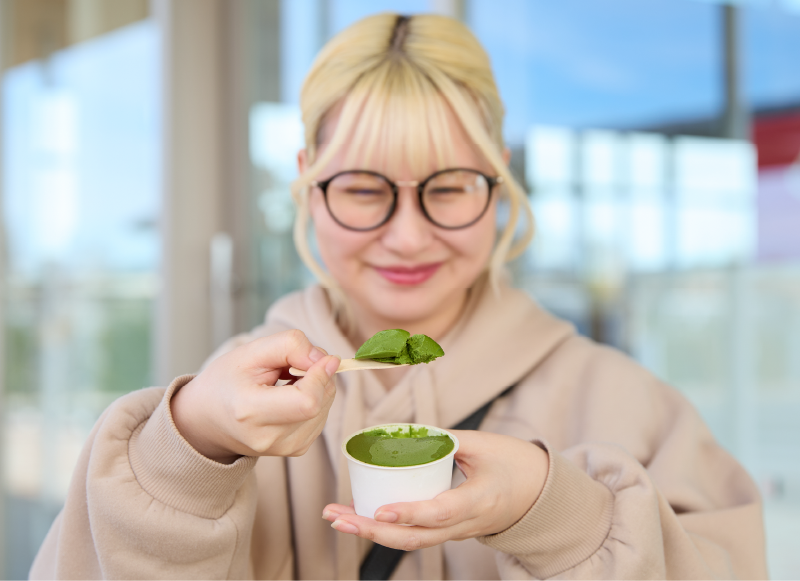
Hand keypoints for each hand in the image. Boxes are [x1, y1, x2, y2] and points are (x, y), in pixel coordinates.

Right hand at [171, 329, 339, 463]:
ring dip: (316, 387)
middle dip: (318, 375)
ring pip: (325, 408)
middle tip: (292, 365)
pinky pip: (321, 417)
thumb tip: (328, 361)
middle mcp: (269, 437)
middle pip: (320, 403)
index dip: (321, 376)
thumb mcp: (251, 352)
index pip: (307, 401)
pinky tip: (290, 396)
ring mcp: (284, 448)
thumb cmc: (226, 381)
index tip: (320, 356)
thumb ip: (291, 346)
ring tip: (286, 382)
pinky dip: (314, 400)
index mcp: (251, 412)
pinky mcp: (295, 450)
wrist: (207, 419)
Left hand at [322, 430, 548, 549]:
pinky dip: (386, 530)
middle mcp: (466, 524)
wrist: (539, 493)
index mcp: (480, 500)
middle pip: (415, 538)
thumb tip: (408, 433)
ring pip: (411, 541)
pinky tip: (361, 517)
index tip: (379, 511)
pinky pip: (415, 536)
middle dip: (371, 531)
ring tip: (337, 518)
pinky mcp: (449, 531)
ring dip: (371, 533)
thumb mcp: (486, 443)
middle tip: (337, 517)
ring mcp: (457, 532)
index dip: (409, 514)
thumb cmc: (516, 464)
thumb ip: (447, 438)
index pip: (440, 513)